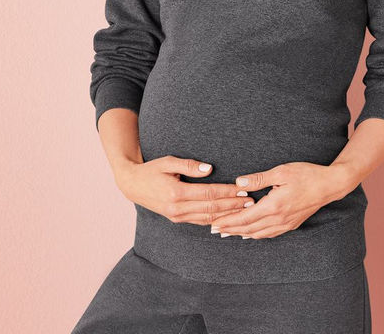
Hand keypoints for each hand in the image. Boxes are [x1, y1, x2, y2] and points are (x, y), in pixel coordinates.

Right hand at [115, 155, 254, 225]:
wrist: (133, 185)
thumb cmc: (152, 170)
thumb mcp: (168, 162)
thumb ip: (188, 164)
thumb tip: (209, 169)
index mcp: (176, 192)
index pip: (209, 194)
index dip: (227, 192)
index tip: (242, 189)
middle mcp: (177, 208)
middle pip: (211, 208)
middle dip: (232, 205)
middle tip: (251, 202)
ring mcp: (177, 216)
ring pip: (207, 218)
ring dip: (227, 215)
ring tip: (244, 211)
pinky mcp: (177, 219)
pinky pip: (200, 221)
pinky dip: (215, 221)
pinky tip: (228, 219)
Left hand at [209, 161, 354, 238]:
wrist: (329, 185)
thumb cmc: (306, 174)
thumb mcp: (281, 172)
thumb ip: (258, 179)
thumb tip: (238, 183)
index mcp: (274, 206)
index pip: (245, 218)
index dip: (228, 221)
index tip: (214, 222)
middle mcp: (279, 219)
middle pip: (249, 229)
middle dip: (230, 229)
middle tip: (214, 229)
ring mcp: (286, 224)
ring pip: (258, 234)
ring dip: (241, 233)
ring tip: (227, 233)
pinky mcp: (291, 224)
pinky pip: (269, 233)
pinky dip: (256, 234)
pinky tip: (249, 234)